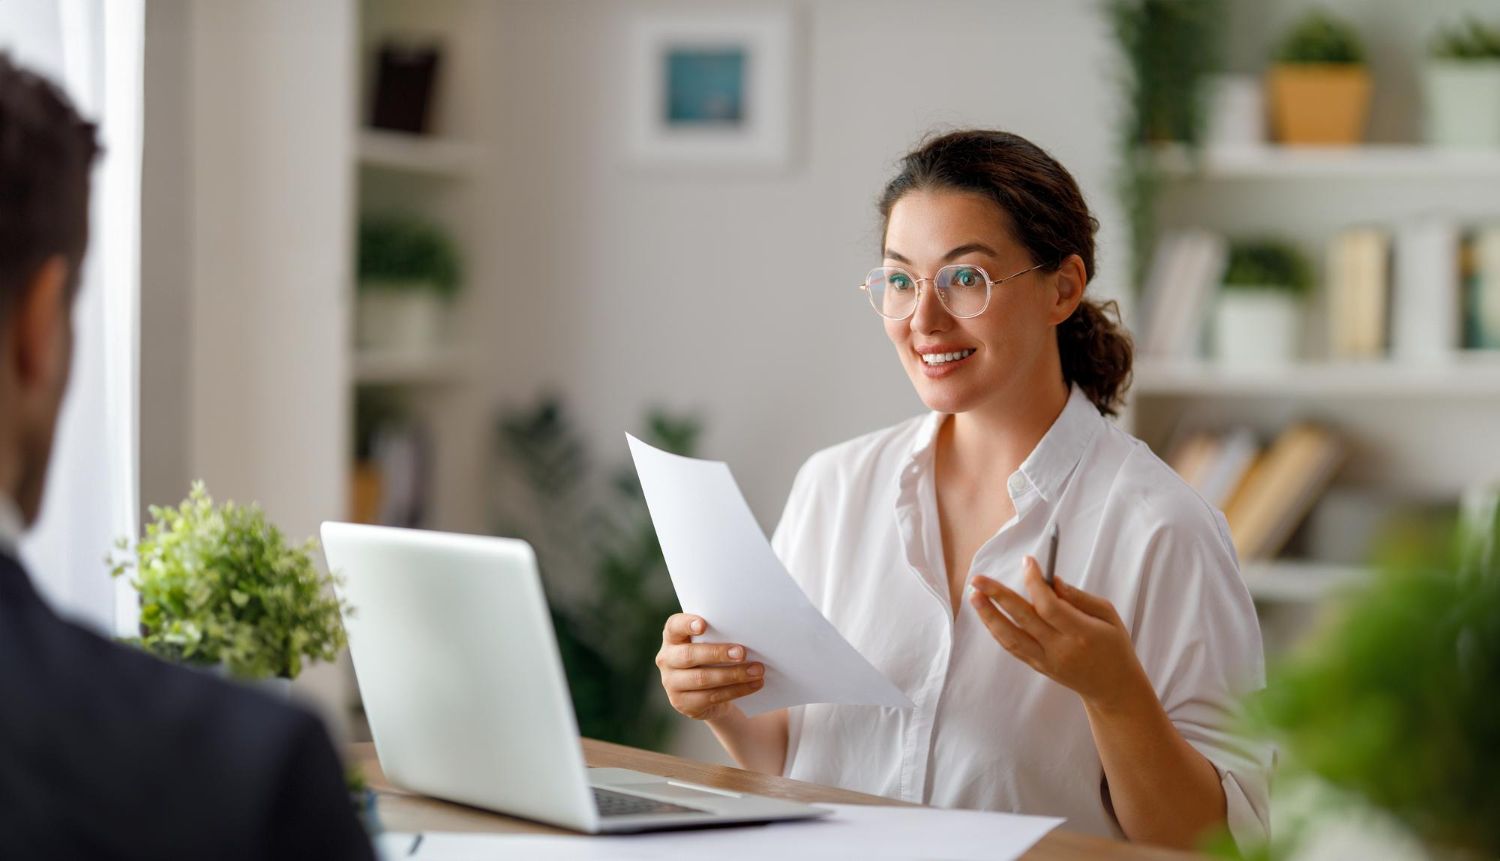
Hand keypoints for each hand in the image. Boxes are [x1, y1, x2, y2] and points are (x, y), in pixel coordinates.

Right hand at [655, 613, 765, 720]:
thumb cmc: (711, 657)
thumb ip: (718, 635)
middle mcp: (666, 659)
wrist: (706, 691)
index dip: (686, 624)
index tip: (703, 625)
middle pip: (689, 655)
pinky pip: (712, 697)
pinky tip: (753, 684)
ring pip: (703, 679)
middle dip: (718, 653)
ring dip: (733, 675)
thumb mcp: (710, 642)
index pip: (674, 627)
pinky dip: (736, 690)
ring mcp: (672, 683)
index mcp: (672, 637)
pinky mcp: (683, 703)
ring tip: (757, 670)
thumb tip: (748, 633)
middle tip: (742, 652)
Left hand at [968, 557, 1150, 711]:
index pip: (1049, 606)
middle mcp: (1061, 649)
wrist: (1113, 687)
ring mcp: (1047, 661)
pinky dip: (997, 630)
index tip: (1028, 562)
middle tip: (979, 579)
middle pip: (1023, 619)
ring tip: (974, 595)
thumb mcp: (1108, 615)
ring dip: (989, 616)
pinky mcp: (1038, 667)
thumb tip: (1051, 581)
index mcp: (1082, 634)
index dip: (1034, 582)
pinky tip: (987, 614)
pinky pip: (1013, 647)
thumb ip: (1079, 597)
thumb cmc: (1113, 645)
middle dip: (998, 596)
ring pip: (1011, 637)